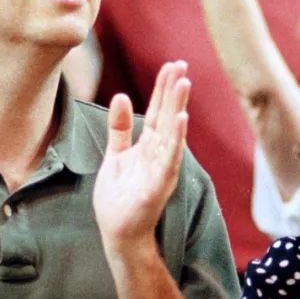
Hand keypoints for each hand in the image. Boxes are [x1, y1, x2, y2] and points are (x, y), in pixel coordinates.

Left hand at [94, 61, 189, 254]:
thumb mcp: (115, 156)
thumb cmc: (119, 199)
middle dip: (173, 90)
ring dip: (178, 107)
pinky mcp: (159, 185)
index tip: (172, 65)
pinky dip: (176, 139)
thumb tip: (122, 96)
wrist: (119, 234)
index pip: (158, 111)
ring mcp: (161, 169)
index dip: (164, 88)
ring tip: (184, 83)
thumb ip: (120, 128)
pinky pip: (169, 159)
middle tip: (182, 64)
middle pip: (167, 115)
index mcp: (148, 146)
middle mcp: (159, 154)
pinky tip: (181, 120)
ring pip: (171, 133)